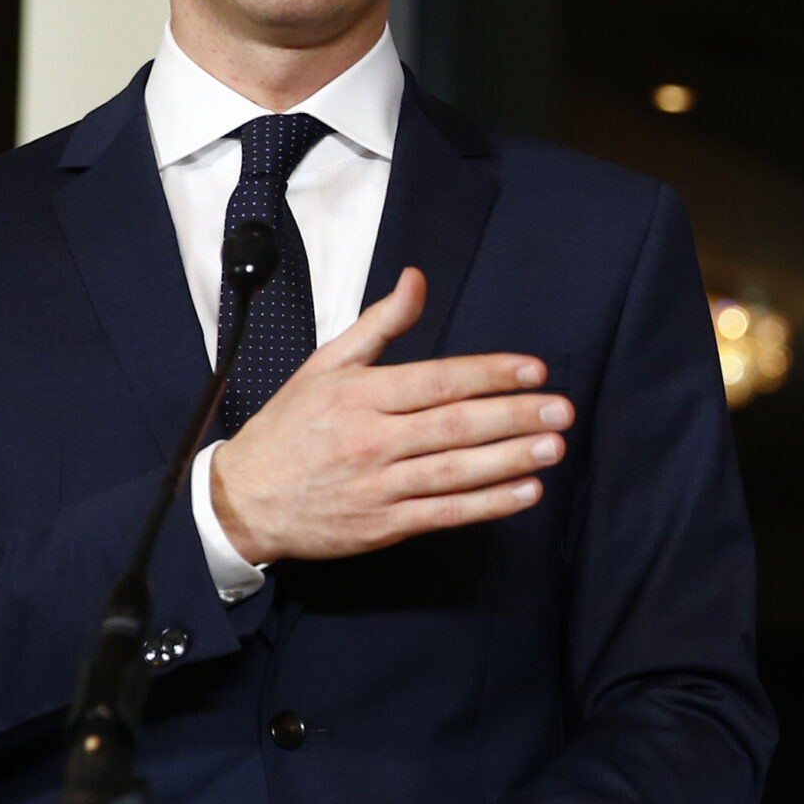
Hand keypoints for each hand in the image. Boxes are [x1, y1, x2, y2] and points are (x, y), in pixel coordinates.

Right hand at [211, 268, 567, 564]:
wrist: (241, 501)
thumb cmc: (289, 427)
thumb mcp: (326, 364)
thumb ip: (380, 323)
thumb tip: (417, 278)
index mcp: (361, 395)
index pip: (438, 380)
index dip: (490, 374)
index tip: (534, 370)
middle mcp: (371, 439)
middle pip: (454, 425)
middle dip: (513, 416)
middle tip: (561, 409)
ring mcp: (378, 486)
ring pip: (454, 471)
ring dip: (509, 460)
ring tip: (554, 448)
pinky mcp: (382, 525)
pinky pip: (444, 513)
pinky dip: (487, 505)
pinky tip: (524, 493)